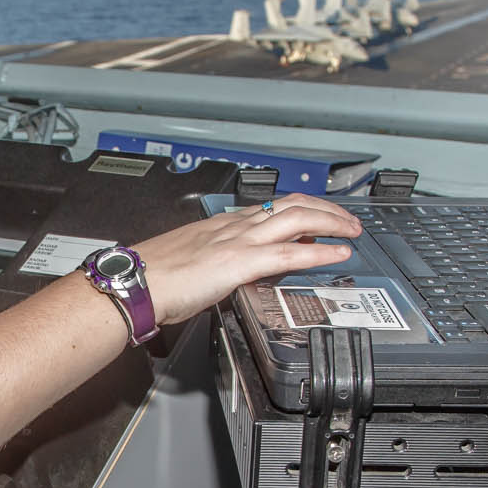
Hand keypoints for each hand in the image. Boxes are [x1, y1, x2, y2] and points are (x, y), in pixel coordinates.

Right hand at [133, 195, 363, 324]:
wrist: (135, 283)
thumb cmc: (153, 278)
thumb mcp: (191, 262)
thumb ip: (215, 262)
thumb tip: (227, 272)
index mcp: (222, 225)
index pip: (271, 208)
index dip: (302, 208)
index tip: (320, 217)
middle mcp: (234, 226)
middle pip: (292, 204)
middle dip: (326, 209)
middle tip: (348, 220)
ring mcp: (240, 241)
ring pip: (297, 218)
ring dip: (332, 222)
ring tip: (352, 231)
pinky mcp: (241, 262)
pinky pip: (290, 252)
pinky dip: (321, 251)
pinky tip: (338, 254)